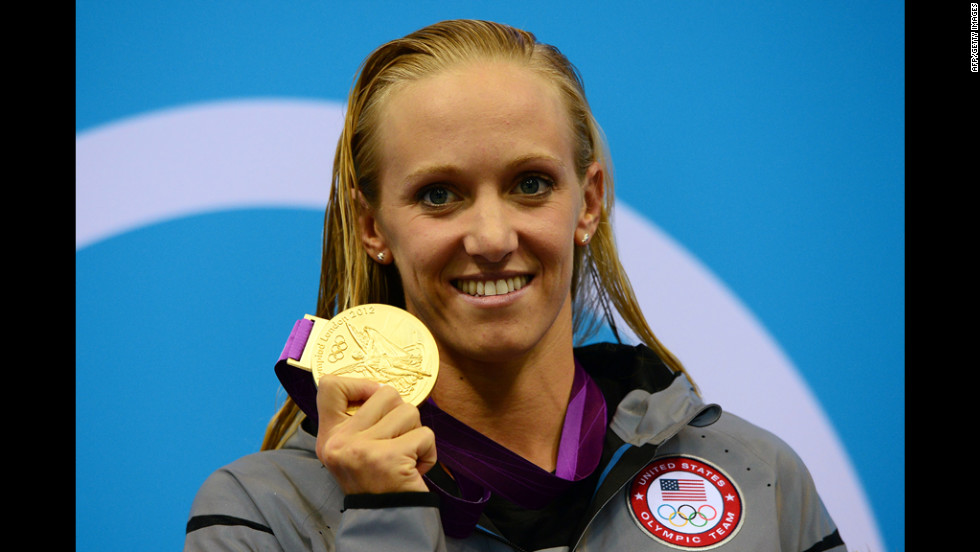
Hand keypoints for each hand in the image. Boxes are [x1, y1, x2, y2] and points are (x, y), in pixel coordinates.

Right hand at [315, 375, 436, 493]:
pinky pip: (425, 435)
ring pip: (409, 411)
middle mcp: (340, 441)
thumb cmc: (376, 481)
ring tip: (406, 455)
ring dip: (416, 432)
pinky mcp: (389, 459)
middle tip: (397, 440)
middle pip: (385, 392)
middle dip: (401, 413)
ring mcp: (363, 450)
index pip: (331, 385)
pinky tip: (416, 468)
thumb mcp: (352, 450)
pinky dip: (428, 452)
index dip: (360, 384)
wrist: (385, 522)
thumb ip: (360, 420)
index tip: (374, 400)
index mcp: (329, 435)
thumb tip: (382, 388)